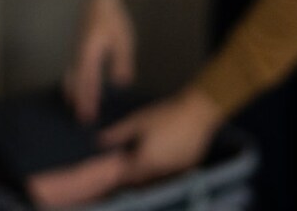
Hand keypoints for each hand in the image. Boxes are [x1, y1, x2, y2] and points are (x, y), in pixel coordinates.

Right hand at [64, 0, 135, 123]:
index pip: (88, 84)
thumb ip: (122, 63)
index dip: (88, 101)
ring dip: (73, 92)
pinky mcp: (75, 47)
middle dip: (79, 101)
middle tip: (81, 119)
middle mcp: (77, 56)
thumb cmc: (112, 18)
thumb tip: (121, 83)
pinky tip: (74, 84)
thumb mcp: (123, 40)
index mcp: (89, 56)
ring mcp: (74, 51)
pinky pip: (70, 69)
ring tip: (73, 105)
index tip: (88, 116)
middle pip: (76, 83)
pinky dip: (71, 80)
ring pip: (70, 76)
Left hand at [96, 90, 222, 187]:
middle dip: (134, 177)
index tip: (117, 168)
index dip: (122, 175)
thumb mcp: (138, 121)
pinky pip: (172, 176)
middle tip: (129, 166)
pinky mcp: (188, 168)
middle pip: (144, 182)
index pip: (129, 177)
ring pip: (158, 181)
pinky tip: (161, 161)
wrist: (196, 113)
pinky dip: (164, 173)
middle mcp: (162, 171)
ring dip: (149, 176)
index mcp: (147, 161)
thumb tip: (100, 140)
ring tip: (144, 163)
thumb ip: (118, 133)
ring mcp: (177, 172)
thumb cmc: (164, 115)